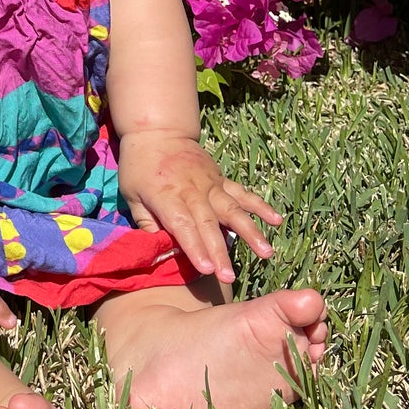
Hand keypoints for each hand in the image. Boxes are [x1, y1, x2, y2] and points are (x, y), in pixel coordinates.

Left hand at [118, 129, 281, 284]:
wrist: (157, 131)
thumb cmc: (139, 166)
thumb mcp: (131, 194)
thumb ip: (147, 222)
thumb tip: (161, 250)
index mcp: (167, 196)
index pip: (183, 226)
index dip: (195, 248)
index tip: (206, 270)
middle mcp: (193, 191)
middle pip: (209, 224)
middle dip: (220, 252)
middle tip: (230, 278)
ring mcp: (211, 184)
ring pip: (233, 209)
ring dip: (250, 232)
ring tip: (266, 253)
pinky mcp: (221, 179)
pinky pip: (243, 193)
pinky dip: (260, 206)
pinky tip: (276, 220)